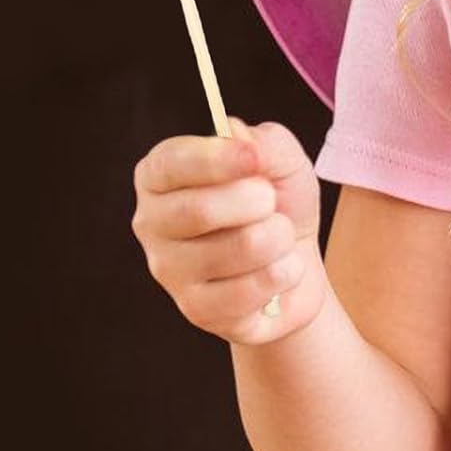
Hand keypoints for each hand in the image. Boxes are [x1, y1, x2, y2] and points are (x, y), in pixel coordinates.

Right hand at [131, 116, 328, 344]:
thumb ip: (264, 142)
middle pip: (200, 211)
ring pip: (239, 248)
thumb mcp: (281, 159)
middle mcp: (153, 222)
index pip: (170, 164)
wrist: (297, 259)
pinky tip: (277, 270)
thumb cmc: (279, 201)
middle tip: (272, 201)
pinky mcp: (196, 310)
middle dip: (258, 201)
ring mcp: (170, 271)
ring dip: (279, 237)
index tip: (253, 159)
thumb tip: (239, 141)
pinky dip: (282, 273)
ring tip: (278, 236)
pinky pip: (250, 290)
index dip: (214, 159)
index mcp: (161, 175)